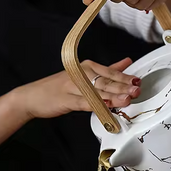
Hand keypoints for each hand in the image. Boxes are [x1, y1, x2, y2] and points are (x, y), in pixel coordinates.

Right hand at [14, 57, 140, 118]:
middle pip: (105, 80)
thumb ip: (106, 71)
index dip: (125, 77)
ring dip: (113, 95)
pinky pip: (84, 102)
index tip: (138, 81)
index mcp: (85, 67)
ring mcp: (73, 86)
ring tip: (127, 99)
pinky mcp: (66, 99)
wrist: (32, 96)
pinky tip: (106, 106)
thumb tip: (126, 63)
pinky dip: (95, 104)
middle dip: (122, 86)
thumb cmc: (58, 87)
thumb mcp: (83, 75)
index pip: (109, 71)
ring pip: (97, 91)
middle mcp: (80, 74)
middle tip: (137, 90)